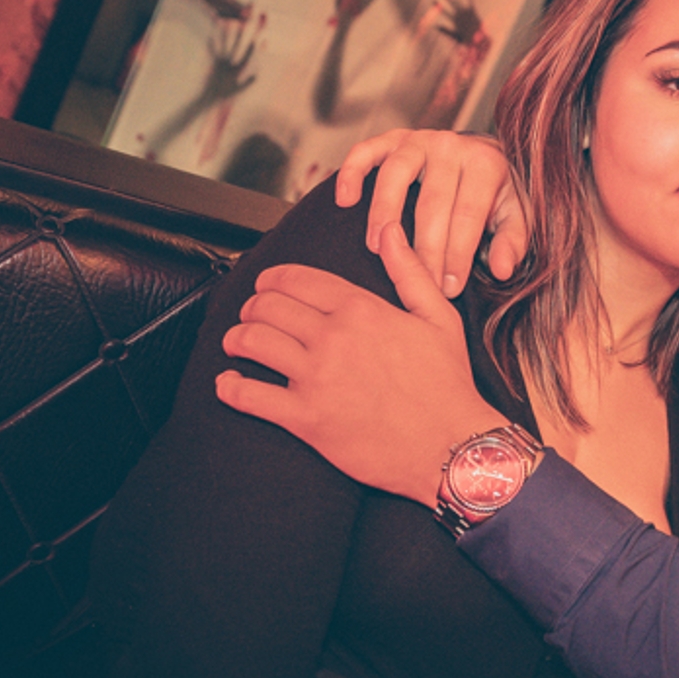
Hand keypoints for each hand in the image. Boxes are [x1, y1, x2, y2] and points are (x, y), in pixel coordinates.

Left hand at [215, 227, 503, 506]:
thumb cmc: (448, 386)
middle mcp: (334, 338)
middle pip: (268, 306)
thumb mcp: (439, 317)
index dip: (274, 279)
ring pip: (252, 342)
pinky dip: (231, 387)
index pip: (298, 280)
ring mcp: (316, 378)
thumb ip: (409, 271)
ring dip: (236, 339)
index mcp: (362, 310)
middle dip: (252, 306)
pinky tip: (229, 383)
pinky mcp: (305, 418)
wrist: (450, 445)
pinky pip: (250, 396)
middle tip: (250, 314)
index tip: (267, 285)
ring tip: (235, 343)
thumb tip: (391, 232)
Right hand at [333, 129, 529, 295]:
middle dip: (424, 247)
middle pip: (432, 202)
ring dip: (383, 212)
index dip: (457, 254)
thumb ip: (511, 241)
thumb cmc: (496, 192)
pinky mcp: (391, 139)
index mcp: (486, 164)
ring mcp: (419, 140)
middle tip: (418, 281)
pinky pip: (366, 151)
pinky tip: (345, 201)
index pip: (468, 215)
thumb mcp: (515, 215)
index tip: (448, 287)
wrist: (481, 154)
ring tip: (377, 247)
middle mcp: (451, 146)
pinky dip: (351, 172)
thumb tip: (502, 270)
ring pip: (395, 174)